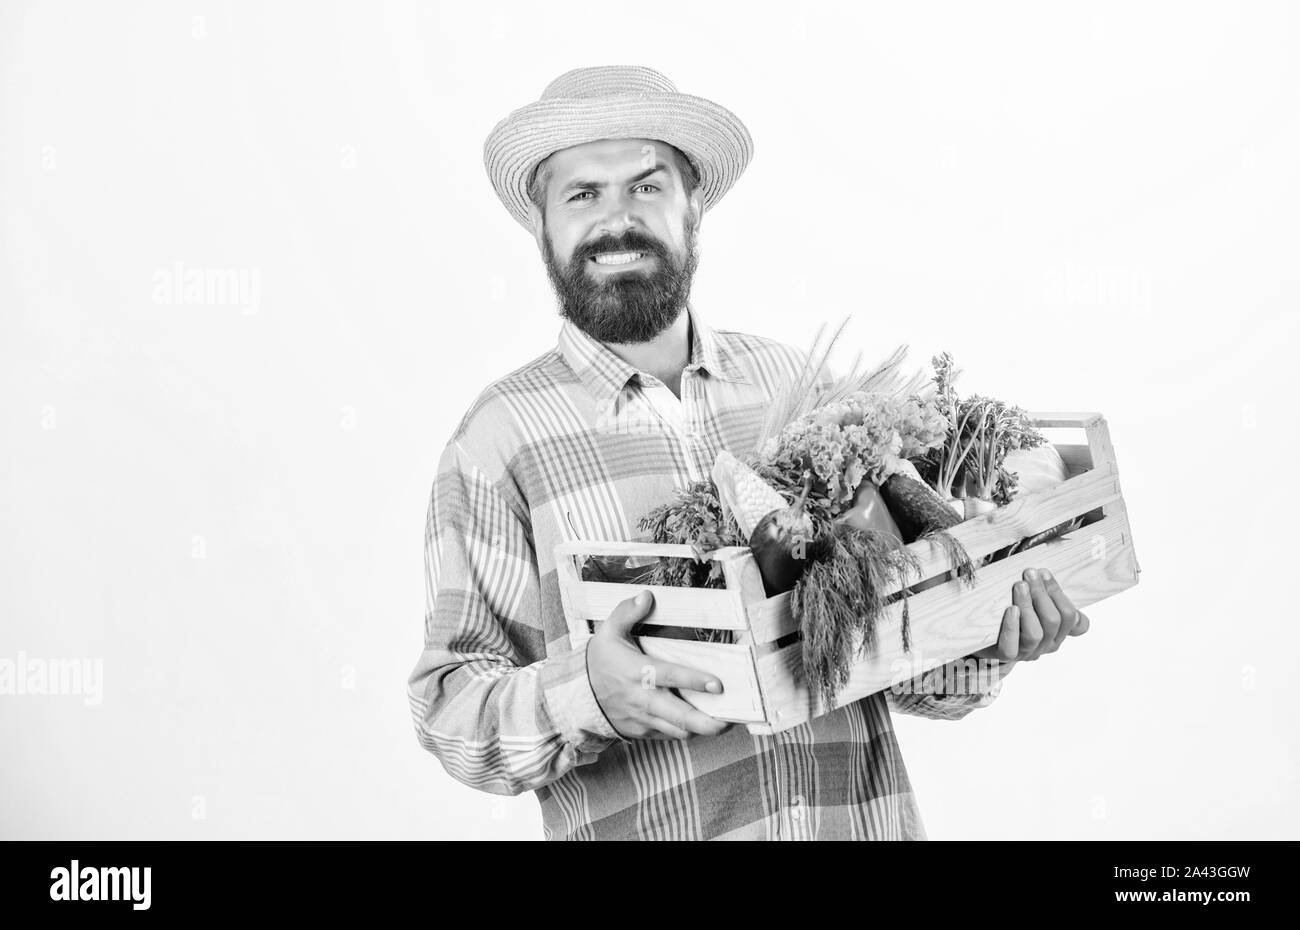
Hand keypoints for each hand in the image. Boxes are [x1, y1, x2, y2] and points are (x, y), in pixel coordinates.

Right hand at [587, 590, 733, 739]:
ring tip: (723, 722)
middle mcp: (642, 698)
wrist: (576, 694)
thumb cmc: (599, 661)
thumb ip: (628, 612)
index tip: (717, 684)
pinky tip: (700, 724)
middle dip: (707, 722)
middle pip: (679, 716)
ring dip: (701, 729)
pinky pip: (669, 735)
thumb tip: (647, 596)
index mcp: (637, 671)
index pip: (669, 676)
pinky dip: (685, 731)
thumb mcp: (608, 631)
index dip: (694, 681)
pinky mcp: (642, 731)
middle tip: (729, 720)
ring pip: (678, 730)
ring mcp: (643, 718)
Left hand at [972, 568, 1089, 662]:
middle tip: (1030, 573)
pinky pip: (1011, 646)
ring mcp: (1026, 652)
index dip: (1058, 593)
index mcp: (1058, 632)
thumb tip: (1046, 573)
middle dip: (1042, 594)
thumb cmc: (1013, 614)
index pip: (1069, 617)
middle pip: (1053, 621)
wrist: (985, 637)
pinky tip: (1010, 609)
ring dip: (1028, 606)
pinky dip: (1012, 627)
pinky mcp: (1005, 655)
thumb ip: (1045, 592)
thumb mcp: (1033, 603)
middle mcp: (1045, 644)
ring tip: (1019, 586)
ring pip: (1035, 633)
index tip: (1044, 573)